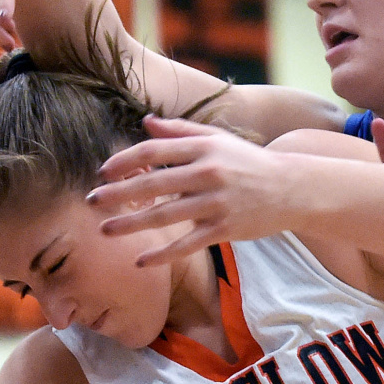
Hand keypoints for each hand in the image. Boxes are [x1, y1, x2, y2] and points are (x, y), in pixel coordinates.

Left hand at [87, 116, 292, 266]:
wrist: (291, 188)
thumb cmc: (248, 161)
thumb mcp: (217, 139)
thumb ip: (181, 130)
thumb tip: (145, 122)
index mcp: (203, 147)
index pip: (154, 150)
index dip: (125, 161)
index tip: (102, 172)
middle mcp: (208, 172)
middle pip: (154, 183)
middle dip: (118, 193)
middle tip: (91, 201)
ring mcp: (217, 202)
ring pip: (166, 215)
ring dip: (131, 224)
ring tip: (105, 230)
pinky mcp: (225, 228)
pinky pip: (187, 244)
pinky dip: (163, 254)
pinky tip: (140, 261)